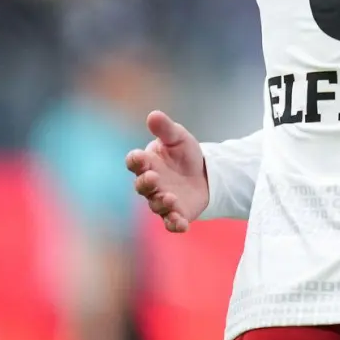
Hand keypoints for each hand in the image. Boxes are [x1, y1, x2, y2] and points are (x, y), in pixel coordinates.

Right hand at [124, 111, 209, 231]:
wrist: (204, 174)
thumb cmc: (184, 154)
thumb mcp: (178, 137)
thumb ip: (166, 129)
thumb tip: (154, 114)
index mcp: (148, 163)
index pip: (135, 162)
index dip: (135, 160)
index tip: (140, 157)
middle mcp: (151, 183)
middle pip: (142, 185)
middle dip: (146, 182)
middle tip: (153, 178)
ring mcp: (162, 199)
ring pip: (155, 204)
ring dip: (161, 202)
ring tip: (170, 198)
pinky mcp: (176, 213)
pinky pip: (171, 222)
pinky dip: (175, 224)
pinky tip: (182, 225)